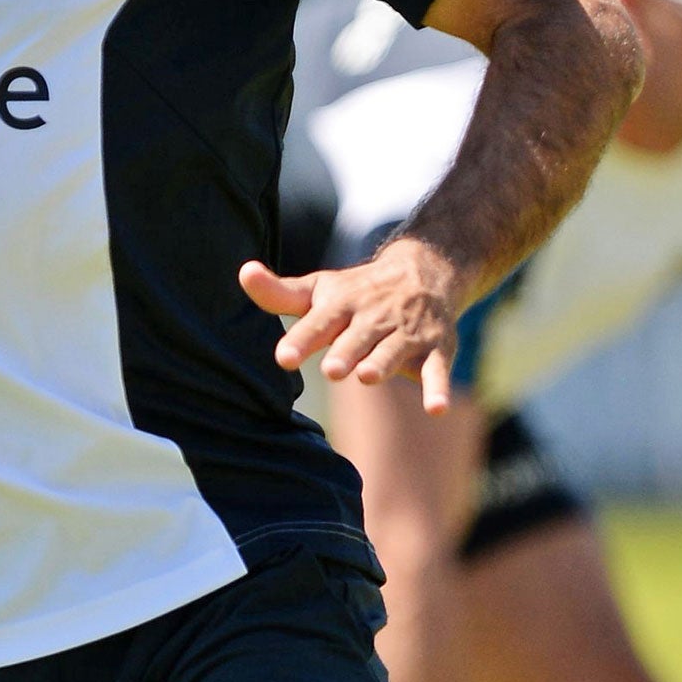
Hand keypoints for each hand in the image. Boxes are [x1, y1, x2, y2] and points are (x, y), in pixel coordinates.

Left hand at [238, 237, 467, 414]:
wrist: (423, 272)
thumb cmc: (356, 292)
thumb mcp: (318, 290)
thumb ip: (280, 294)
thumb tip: (243, 273)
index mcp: (342, 304)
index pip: (319, 321)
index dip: (302, 340)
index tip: (284, 359)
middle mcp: (374, 317)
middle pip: (357, 337)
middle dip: (346, 352)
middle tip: (331, 370)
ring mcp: (406, 333)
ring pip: (393, 350)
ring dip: (382, 362)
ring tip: (367, 376)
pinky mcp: (435, 349)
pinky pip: (437, 370)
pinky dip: (438, 388)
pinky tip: (436, 409)